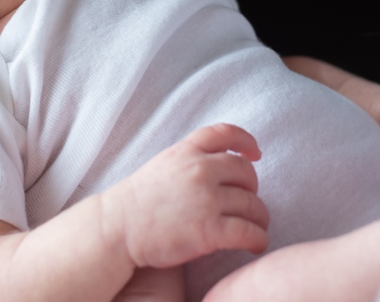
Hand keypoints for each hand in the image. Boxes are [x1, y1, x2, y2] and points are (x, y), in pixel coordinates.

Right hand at [104, 124, 269, 269]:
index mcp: (187, 151)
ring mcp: (206, 200)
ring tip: (257, 226)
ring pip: (253, 205)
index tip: (255, 154)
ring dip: (260, 218)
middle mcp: (200, 170)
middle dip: (252, 187)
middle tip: (248, 201)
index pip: (226, 134)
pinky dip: (258, 239)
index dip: (247, 142)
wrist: (118, 228)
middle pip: (246, 172)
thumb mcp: (164, 163)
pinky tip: (256, 244)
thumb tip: (222, 162)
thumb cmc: (140, 200)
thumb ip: (191, 158)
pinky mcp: (209, 230)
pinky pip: (248, 232)